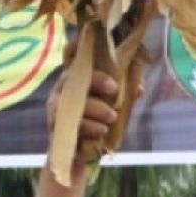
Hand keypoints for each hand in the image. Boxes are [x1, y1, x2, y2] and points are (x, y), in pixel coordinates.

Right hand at [46, 40, 119, 181]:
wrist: (76, 158)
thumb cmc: (94, 127)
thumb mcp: (110, 106)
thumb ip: (123, 94)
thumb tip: (139, 87)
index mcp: (75, 79)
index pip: (71, 55)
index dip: (78, 44)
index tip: (94, 38)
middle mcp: (63, 89)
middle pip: (76, 76)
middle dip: (98, 81)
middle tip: (115, 89)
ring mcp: (56, 107)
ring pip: (78, 102)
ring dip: (99, 109)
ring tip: (112, 117)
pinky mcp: (57, 126)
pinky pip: (76, 122)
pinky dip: (92, 127)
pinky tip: (102, 131)